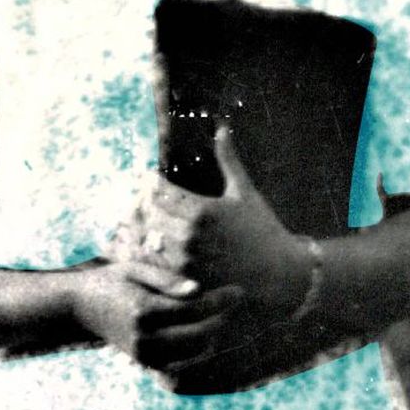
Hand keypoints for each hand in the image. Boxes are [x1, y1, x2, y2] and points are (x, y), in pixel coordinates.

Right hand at [71, 259, 247, 378]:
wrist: (83, 308)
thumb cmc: (113, 281)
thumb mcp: (135, 270)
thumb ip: (166, 280)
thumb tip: (197, 290)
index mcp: (143, 310)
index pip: (193, 310)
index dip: (220, 302)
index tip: (239, 292)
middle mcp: (144, 338)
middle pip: (199, 336)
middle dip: (220, 320)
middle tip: (231, 304)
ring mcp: (145, 356)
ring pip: (195, 354)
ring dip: (213, 336)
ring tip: (220, 316)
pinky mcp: (147, 365)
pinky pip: (184, 366)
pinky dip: (200, 352)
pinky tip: (207, 334)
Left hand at [121, 126, 311, 317]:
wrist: (277, 274)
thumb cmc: (262, 230)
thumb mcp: (244, 192)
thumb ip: (227, 160)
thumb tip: (221, 127)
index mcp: (202, 211)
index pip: (159, 190)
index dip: (148, 181)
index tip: (146, 177)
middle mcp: (190, 237)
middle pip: (147, 214)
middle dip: (138, 203)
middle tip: (133, 196)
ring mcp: (185, 262)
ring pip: (145, 240)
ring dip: (136, 229)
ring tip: (132, 220)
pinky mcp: (183, 283)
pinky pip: (153, 266)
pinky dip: (143, 254)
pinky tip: (142, 247)